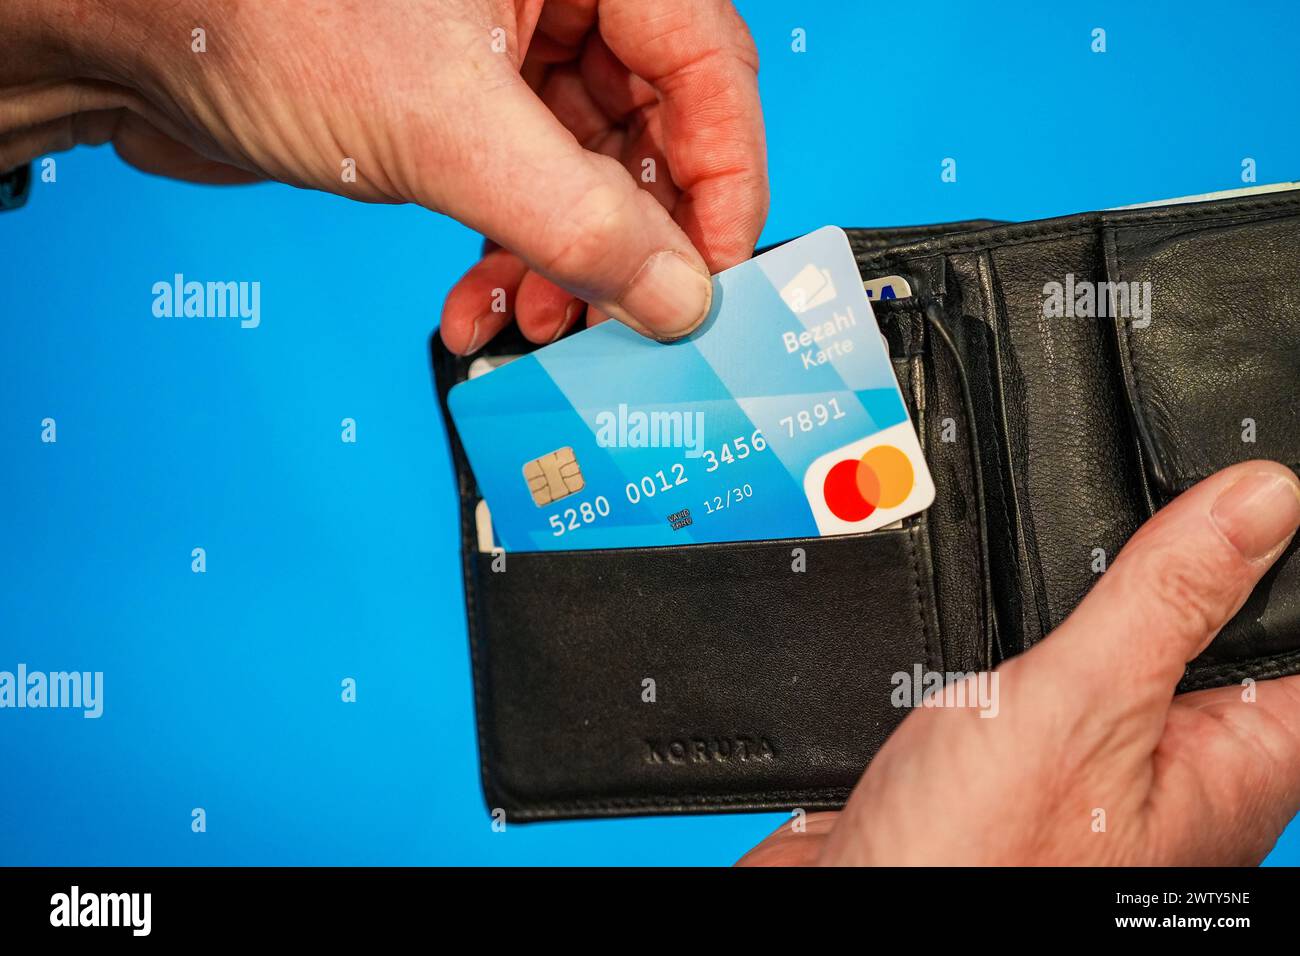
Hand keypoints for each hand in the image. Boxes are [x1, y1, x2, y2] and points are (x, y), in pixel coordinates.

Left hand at [0, 0, 766, 349]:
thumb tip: (676, 293)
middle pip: (654, 132)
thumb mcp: (446, 124)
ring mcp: (508, 53)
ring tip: (534, 323)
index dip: (724, 182)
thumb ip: (578, 218)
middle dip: (630, 244)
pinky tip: (479, 308)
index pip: (709, 67)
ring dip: (566, 269)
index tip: (713, 279)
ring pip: (588, 178)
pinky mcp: (461, 107)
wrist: (128, 33)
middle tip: (616, 321)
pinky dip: (510, 261)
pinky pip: (524, 195)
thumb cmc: (255, 10)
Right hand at [740, 460, 1299, 865]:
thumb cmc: (969, 863)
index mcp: (1230, 763)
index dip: (1275, 551)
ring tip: (1033, 564)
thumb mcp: (1076, 702)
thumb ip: (1165, 598)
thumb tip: (1263, 502)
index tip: (1242, 486)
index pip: (1297, 630)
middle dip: (1161, 561)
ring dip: (1072, 597)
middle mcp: (1173, 771)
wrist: (846, 907)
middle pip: (1202, 626)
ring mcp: (1092, 767)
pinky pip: (1041, 671)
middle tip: (1117, 514)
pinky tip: (983, 613)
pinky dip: (1013, 631)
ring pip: (1110, 644)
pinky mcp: (1022, 761)